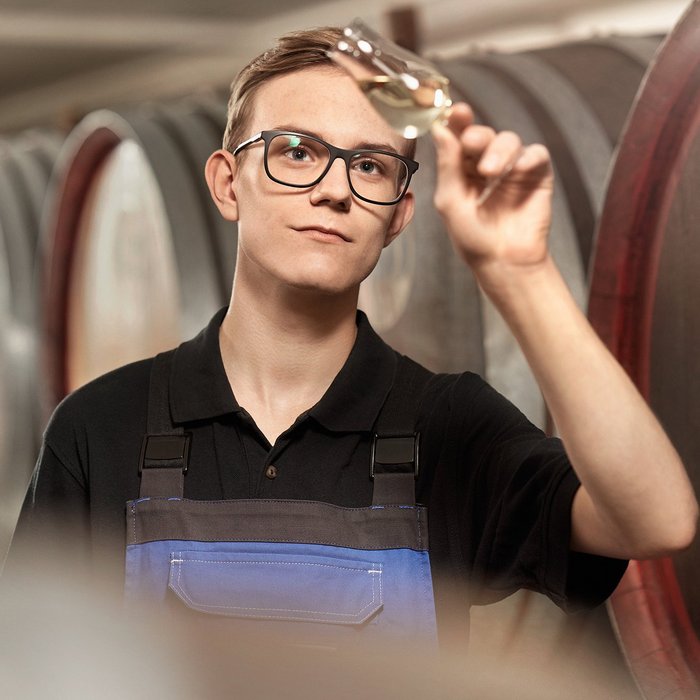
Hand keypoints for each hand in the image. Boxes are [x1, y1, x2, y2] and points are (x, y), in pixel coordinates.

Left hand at [431, 103, 553, 274]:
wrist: (503, 261)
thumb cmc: (473, 237)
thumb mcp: (451, 201)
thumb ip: (447, 165)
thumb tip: (440, 128)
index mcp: (462, 169)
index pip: (459, 137)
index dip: (457, 121)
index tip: (456, 112)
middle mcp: (486, 164)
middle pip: (483, 135)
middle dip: (477, 136)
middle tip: (470, 143)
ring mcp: (512, 168)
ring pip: (509, 140)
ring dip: (499, 150)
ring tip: (491, 172)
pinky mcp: (536, 175)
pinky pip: (536, 153)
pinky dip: (527, 157)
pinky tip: (518, 169)